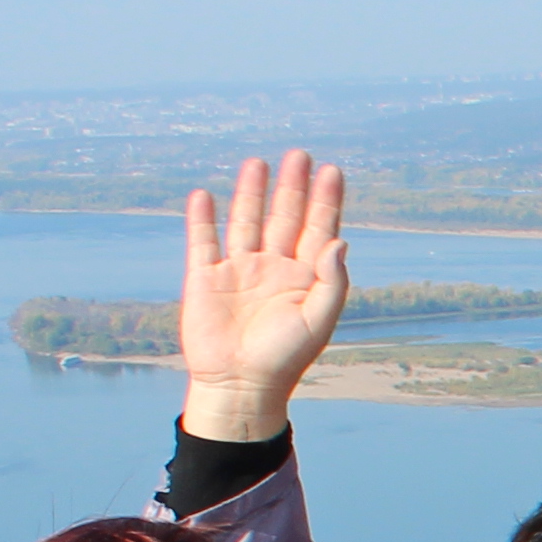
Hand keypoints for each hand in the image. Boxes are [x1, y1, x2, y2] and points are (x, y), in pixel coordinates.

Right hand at [177, 148, 348, 437]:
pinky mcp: (205, 279)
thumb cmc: (285, 359)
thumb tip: (340, 240)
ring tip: (257, 163)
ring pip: (245, 222)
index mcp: (304, 278)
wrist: (240, 386)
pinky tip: (204, 196)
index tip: (332, 170)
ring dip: (251, 193)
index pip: (318, 229)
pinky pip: (202, 242)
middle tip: (299, 155)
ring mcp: (238, 271)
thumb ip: (332, 281)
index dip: (325, 200)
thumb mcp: (317, 320)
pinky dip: (202, 219)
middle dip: (292, 187)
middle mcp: (273, 268)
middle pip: (284, 217)